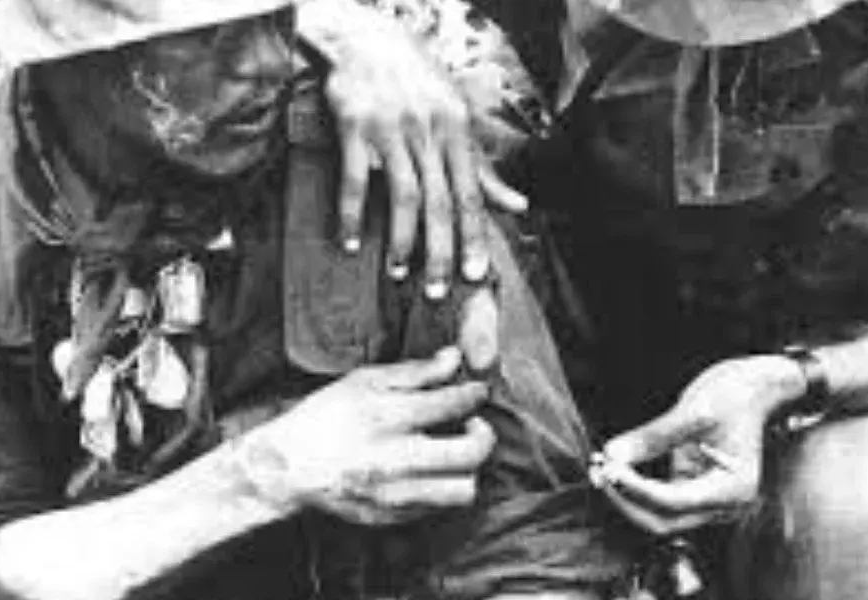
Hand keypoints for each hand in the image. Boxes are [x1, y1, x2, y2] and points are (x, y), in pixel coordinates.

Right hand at [244, 347, 495, 525]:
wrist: (287, 467)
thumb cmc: (325, 417)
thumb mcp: (364, 382)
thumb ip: (414, 372)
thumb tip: (454, 359)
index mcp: (388, 418)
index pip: (454, 404)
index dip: (474, 394)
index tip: (475, 392)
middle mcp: (396, 460)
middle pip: (471, 454)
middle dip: (484, 435)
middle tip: (472, 425)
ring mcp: (396, 494)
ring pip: (463, 490)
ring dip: (467, 470)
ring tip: (454, 454)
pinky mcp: (392, 518)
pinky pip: (438, 508)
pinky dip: (442, 487)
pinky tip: (428, 471)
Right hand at [314, 4, 527, 297]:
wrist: (367, 40)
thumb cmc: (418, 85)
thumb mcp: (459, 120)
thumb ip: (484, 169)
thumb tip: (519, 207)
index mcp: (458, 133)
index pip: (471, 194)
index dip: (474, 237)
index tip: (475, 276)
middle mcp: (430, 132)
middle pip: (440, 202)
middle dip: (441, 251)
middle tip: (437, 292)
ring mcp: (392, 129)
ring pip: (403, 193)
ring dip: (401, 239)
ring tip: (398, 273)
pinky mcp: (356, 125)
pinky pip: (356, 178)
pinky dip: (352, 213)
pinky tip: (348, 242)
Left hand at [595, 356, 805, 535]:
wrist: (758, 386)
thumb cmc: (736, 393)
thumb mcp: (694, 411)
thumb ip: (653, 437)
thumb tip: (611, 455)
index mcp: (733, 489)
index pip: (673, 502)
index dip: (636, 488)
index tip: (608, 467)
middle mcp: (724, 504)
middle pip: (663, 521)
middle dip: (627, 501)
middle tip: (598, 472)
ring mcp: (708, 499)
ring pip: (658, 515)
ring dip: (626, 497)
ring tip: (599, 467)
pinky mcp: (693, 488)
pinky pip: (658, 499)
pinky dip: (635, 486)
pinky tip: (612, 466)